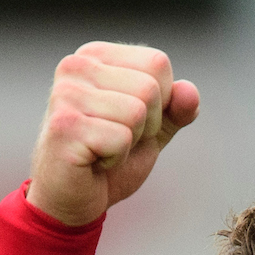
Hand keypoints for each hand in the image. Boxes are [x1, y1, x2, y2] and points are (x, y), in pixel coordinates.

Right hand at [27, 42, 201, 228]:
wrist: (71, 199)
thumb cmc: (107, 159)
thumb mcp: (152, 130)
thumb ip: (175, 109)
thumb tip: (190, 91)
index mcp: (96, 56)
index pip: (158, 63)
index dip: (161, 102)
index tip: (130, 121)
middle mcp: (76, 65)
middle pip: (150, 88)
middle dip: (147, 125)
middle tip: (116, 140)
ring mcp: (66, 94)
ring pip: (137, 112)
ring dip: (131, 142)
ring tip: (103, 148)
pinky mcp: (64, 125)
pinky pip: (122, 139)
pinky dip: (116, 158)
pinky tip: (93, 160)